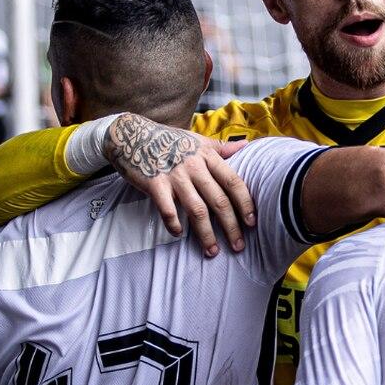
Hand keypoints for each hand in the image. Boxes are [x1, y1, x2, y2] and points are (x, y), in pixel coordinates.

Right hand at [105, 113, 254, 253]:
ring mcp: (174, 176)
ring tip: (212, 250)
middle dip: (231, 226)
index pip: (233, 182)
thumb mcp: (196, 140)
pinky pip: (167, 209)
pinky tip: (178, 234)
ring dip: (206, 233)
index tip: (252, 222)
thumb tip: (245, 145)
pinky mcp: (155, 184)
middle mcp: (194, 166)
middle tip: (238, 246)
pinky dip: (174, 224)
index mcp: (207, 156)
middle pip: (218, 200)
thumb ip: (220, 147)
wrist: (132, 134)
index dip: (245, 203)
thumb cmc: (167, 140)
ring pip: (196, 210)